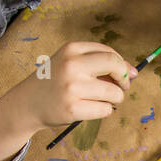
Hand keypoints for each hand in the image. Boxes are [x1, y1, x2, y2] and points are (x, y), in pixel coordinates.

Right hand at [0, 43, 137, 160]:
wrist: (28, 103)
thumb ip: (98, 63)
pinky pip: (105, 110)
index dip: (123, 66)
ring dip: (115, 99)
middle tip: (122, 88)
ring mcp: (72, 87)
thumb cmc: (56, 81)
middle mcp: (72, 65)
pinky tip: (91, 108)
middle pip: (115, 65)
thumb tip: (133, 72)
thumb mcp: (71, 63)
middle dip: (124, 79)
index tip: (127, 75)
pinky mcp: (73, 108)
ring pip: (114, 93)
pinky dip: (104, 110)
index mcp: (72, 49)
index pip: (110, 53)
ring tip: (102, 100)